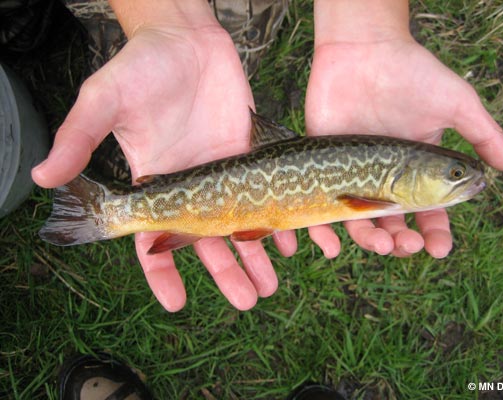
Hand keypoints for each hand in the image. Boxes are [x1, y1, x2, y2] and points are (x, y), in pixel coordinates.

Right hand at [32, 18, 293, 310]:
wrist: (187, 40)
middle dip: (224, 274)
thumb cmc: (142, 66)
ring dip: (253, 257)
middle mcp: (190, 186)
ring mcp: (222, 175)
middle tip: (245, 300)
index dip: (162, 273)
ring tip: (269, 285)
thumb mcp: (104, 99)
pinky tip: (288, 244)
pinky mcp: (248, 158)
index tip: (177, 302)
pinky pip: (264, 196)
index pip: (153, 239)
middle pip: (206, 242)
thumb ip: (79, 138)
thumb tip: (42, 177)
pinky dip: (276, 221)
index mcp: (155, 183)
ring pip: (239, 226)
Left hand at [304, 37, 502, 258]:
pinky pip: (318, 208)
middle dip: (403, 242)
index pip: (428, 212)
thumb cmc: (412, 74)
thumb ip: (483, 135)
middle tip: (409, 245)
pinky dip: (322, 233)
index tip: (438, 249)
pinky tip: (330, 247)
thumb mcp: (455, 104)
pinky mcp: (322, 167)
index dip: (435, 233)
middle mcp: (385, 178)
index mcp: (417, 170)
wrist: (364, 50)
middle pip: (393, 225)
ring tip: (382, 247)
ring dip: (370, 242)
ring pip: (359, 223)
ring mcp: (352, 174)